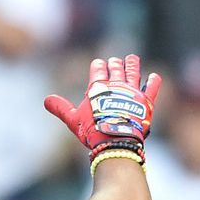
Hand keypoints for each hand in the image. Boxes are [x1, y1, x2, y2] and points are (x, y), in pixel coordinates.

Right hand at [44, 55, 160, 156]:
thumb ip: (61, 108)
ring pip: (133, 73)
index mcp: (98, 88)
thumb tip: (46, 100)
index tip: (100, 63)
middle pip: (116, 69)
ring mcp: (132, 92)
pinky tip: (153, 76)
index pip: (98, 70)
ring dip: (132, 65)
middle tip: (115, 61)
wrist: (116, 140)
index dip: (98, 66)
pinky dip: (153, 81)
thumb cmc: (92, 131)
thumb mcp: (73, 120)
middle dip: (115, 64)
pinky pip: (151, 87)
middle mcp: (116, 86)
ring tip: (132, 59)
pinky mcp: (146, 100)